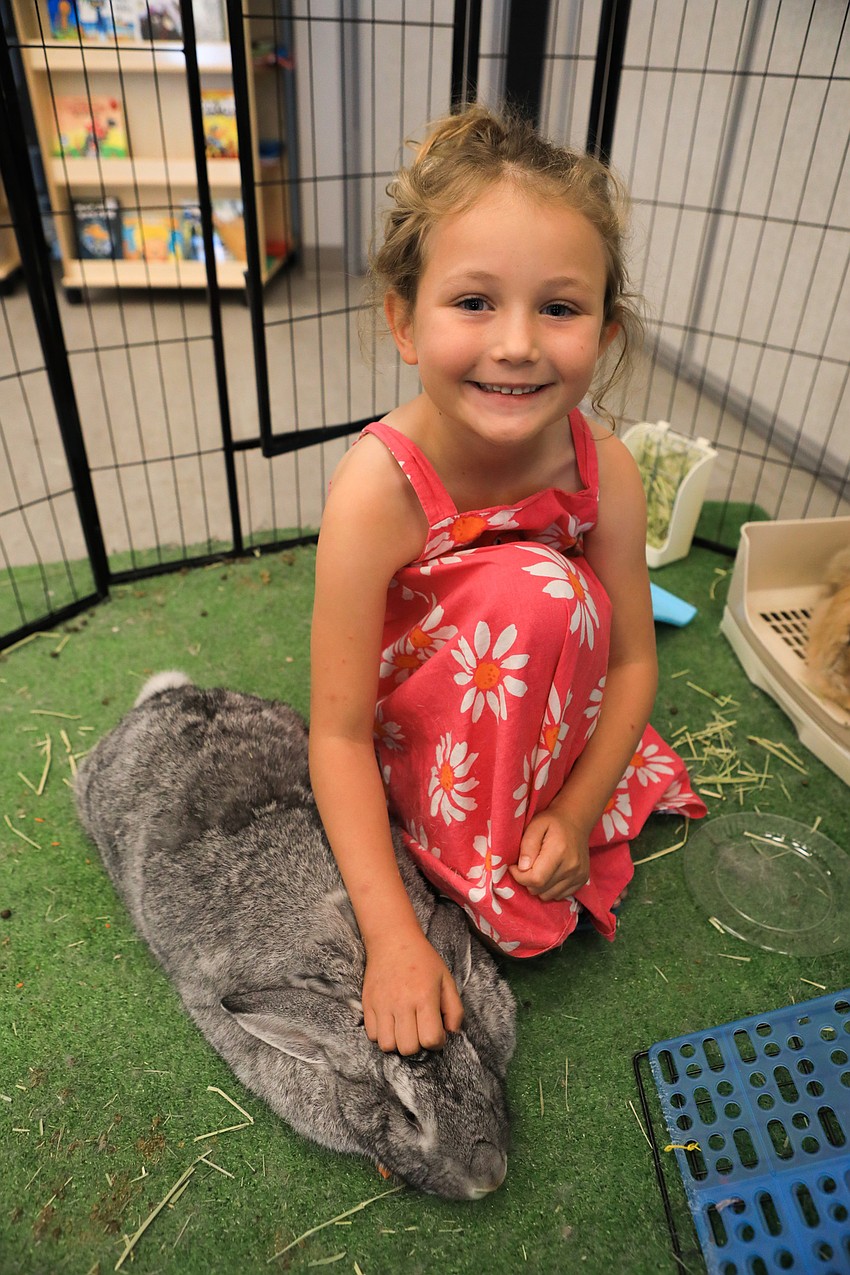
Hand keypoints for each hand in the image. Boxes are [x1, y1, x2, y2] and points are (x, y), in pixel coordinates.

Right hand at [362, 930, 464, 1054]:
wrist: (393, 940)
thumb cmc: (423, 960)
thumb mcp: (446, 980)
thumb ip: (455, 1009)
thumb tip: (451, 1033)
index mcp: (424, 997)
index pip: (430, 1039)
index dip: (437, 1041)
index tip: (436, 1031)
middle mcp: (402, 1003)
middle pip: (408, 1048)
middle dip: (417, 1044)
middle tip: (419, 1030)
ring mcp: (382, 1004)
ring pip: (387, 1046)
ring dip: (398, 1042)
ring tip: (404, 1028)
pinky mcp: (368, 1004)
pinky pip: (372, 1035)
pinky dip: (382, 1034)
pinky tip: (391, 1022)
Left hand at [509, 806, 589, 900]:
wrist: (575, 821)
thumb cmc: (552, 822)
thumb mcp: (535, 825)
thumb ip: (527, 846)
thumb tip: (522, 868)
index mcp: (559, 851)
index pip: (536, 879)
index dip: (519, 877)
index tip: (514, 867)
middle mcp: (572, 866)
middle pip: (540, 890)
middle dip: (527, 881)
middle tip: (526, 866)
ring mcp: (579, 875)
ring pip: (548, 896)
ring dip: (538, 886)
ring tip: (538, 869)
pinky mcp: (582, 880)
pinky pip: (559, 895)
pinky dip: (549, 888)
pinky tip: (549, 873)